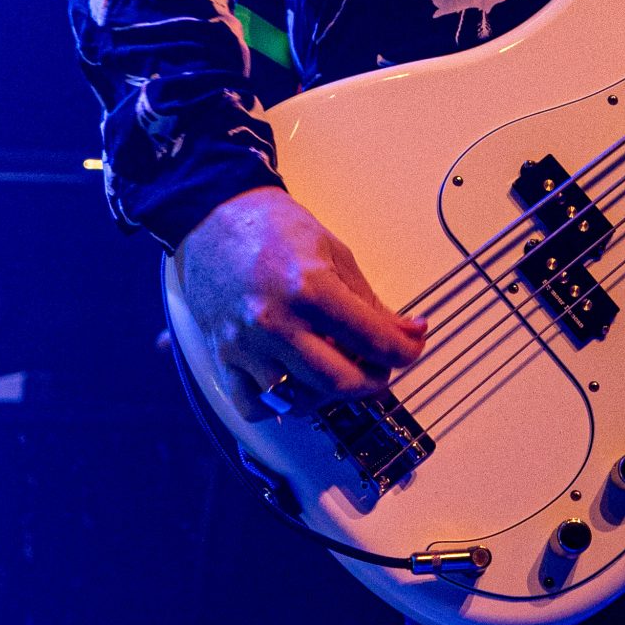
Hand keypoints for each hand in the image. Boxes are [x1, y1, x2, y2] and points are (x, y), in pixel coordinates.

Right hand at [174, 185, 426, 422]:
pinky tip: (294, 386)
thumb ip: (371, 302)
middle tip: (378, 367)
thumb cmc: (273, 228)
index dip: (404, 352)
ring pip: (299, 399)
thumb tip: (408, 332)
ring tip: (337, 372)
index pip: (373, 340)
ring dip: (328, 394)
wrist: (215, 216)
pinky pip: (252, 405)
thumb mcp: (335, 254)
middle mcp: (277, 322)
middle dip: (372, 381)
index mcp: (310, 289)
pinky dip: (278, 407)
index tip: (409, 350)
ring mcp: (246, 344)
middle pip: (340, 381)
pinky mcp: (223, 355)